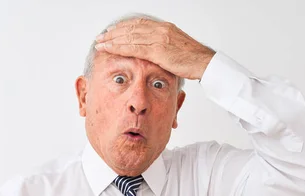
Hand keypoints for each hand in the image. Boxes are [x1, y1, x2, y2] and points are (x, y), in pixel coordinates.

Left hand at [94, 18, 215, 80]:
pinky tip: (109, 49)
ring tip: (100, 43)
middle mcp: (160, 30)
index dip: (124, 27)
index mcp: (164, 28)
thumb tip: (155, 51)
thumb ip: (163, 47)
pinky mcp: (157, 50)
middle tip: (101, 37)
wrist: (204, 63)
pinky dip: (119, 47)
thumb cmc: (192, 60)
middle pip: (131, 28)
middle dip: (114, 33)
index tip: (113, 31)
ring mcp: (158, 39)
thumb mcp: (176, 48)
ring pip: (129, 36)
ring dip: (112, 40)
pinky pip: (133, 47)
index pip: (139, 24)